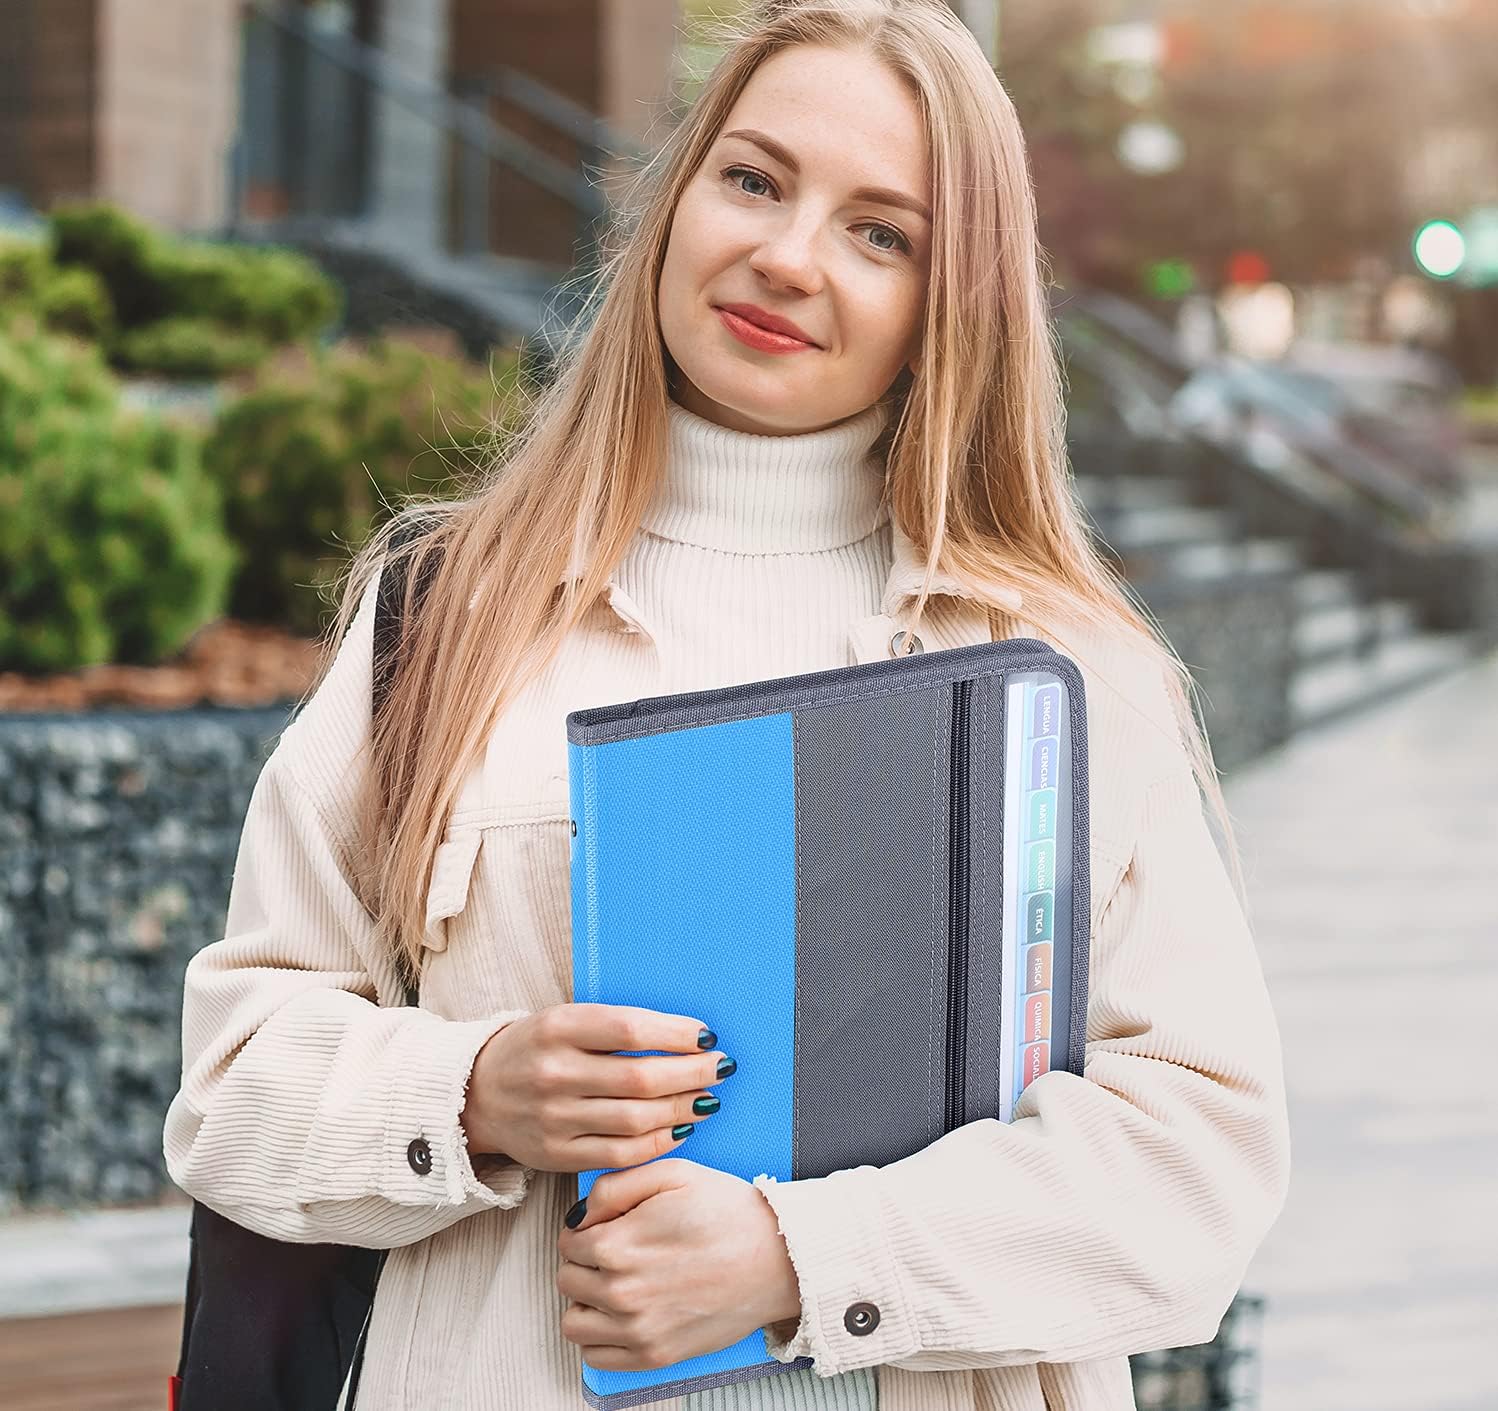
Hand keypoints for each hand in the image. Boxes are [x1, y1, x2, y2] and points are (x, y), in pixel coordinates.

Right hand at [460, 1003, 731, 1173]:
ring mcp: (554, 1118)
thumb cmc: (537, 1048)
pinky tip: (680, 1128)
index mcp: (558, 1028)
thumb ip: (617, 1027)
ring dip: (682, 1109)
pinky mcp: (556, 1155)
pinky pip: (620, 1154)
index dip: (676, 1033)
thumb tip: (688, 1037)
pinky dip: (658, 1143)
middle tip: (721, 1068)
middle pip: (640, 1078)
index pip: (630, 1029)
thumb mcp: (566, 1021)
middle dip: (691, 1073)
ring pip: (635, 1119)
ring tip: (708, 1098)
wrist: (476, 1094)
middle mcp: (554, 1073)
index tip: (707, 1036)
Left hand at [556, 1159, 801, 1370]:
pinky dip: (600, 1336)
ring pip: (574, 1321)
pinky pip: (596, 1357)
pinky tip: (623, 1313)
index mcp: (618, 1245)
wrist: (777, 1258)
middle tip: (616, 1250)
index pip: (568, 1240)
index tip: (608, 1224)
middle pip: (567, 1278)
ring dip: (587, 1300)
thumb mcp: (673, 1174)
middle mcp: (621, 1293)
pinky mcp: (655, 1355)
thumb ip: (614, 1186)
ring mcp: (638, 1330)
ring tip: (616, 1282)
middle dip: (584, 1260)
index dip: (585, 1227)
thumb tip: (579, 1214)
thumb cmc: (728, 1211)